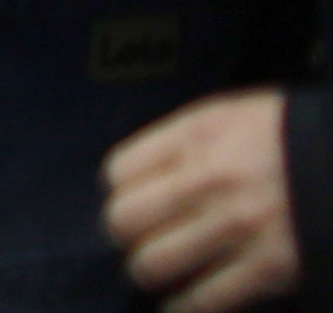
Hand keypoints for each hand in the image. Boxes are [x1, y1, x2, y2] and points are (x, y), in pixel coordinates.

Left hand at [110, 89, 301, 311]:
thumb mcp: (232, 116)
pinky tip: (182, 303)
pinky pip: (205, 298)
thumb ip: (185, 143)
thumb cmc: (291, 136)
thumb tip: (144, 176)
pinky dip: (186, 306)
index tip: (133, 200)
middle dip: (126, 234)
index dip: (121, 191)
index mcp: (197, 135)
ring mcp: (238, 227)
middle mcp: (209, 180)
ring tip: (157, 271)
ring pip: (154, 262)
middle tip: (139, 239)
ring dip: (149, 271)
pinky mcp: (269, 269)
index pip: (119, 171)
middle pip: (125, 220)